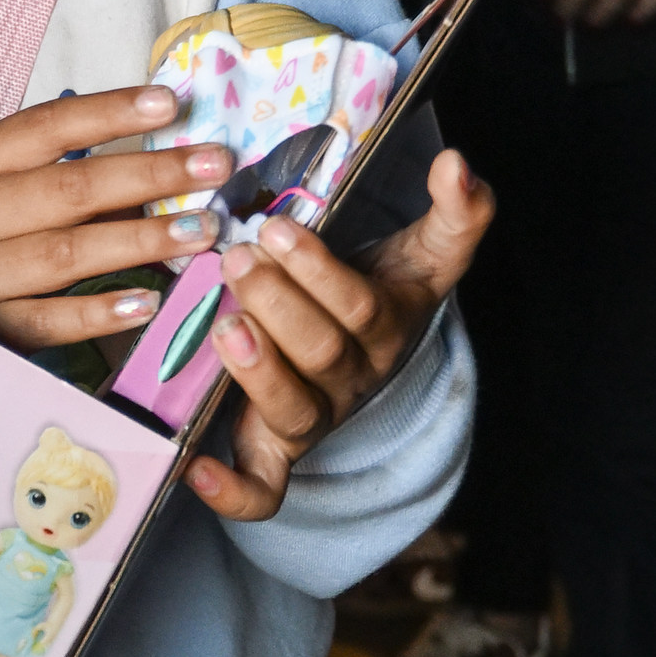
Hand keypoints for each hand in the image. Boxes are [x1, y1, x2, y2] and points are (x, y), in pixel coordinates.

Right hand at [0, 85, 229, 352]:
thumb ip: (36, 165)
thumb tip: (141, 149)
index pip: (44, 128)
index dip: (108, 113)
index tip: (171, 101)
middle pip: (67, 191)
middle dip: (149, 175)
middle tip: (216, 166)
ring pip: (64, 256)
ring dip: (139, 241)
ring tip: (203, 231)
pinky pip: (44, 323)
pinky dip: (96, 315)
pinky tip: (147, 304)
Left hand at [188, 149, 494, 519]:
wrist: (367, 344)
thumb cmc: (381, 287)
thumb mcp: (426, 251)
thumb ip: (456, 210)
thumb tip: (458, 165)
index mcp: (386, 329)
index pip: (361, 305)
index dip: (319, 272)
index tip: (278, 229)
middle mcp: (352, 378)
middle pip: (320, 352)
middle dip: (275, 304)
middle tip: (236, 258)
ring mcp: (315, 418)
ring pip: (293, 410)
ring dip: (257, 371)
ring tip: (225, 326)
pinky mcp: (278, 453)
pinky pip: (265, 491)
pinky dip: (233, 491)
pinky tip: (196, 469)